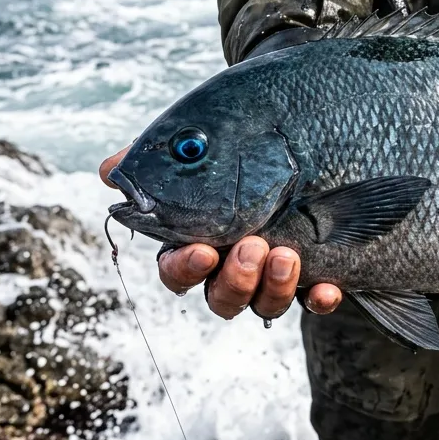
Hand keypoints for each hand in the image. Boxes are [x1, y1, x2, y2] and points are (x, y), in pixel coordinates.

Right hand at [99, 148, 341, 318]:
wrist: (299, 134)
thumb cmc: (237, 147)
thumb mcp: (200, 145)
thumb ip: (157, 157)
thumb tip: (111, 169)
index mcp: (197, 243)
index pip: (177, 271)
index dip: (185, 268)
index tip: (202, 251)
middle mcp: (232, 269)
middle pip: (222, 298)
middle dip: (235, 279)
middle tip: (253, 246)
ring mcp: (271, 278)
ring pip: (264, 306)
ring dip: (273, 288)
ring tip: (286, 255)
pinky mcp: (312, 277)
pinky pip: (313, 301)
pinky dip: (319, 299)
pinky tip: (327, 289)